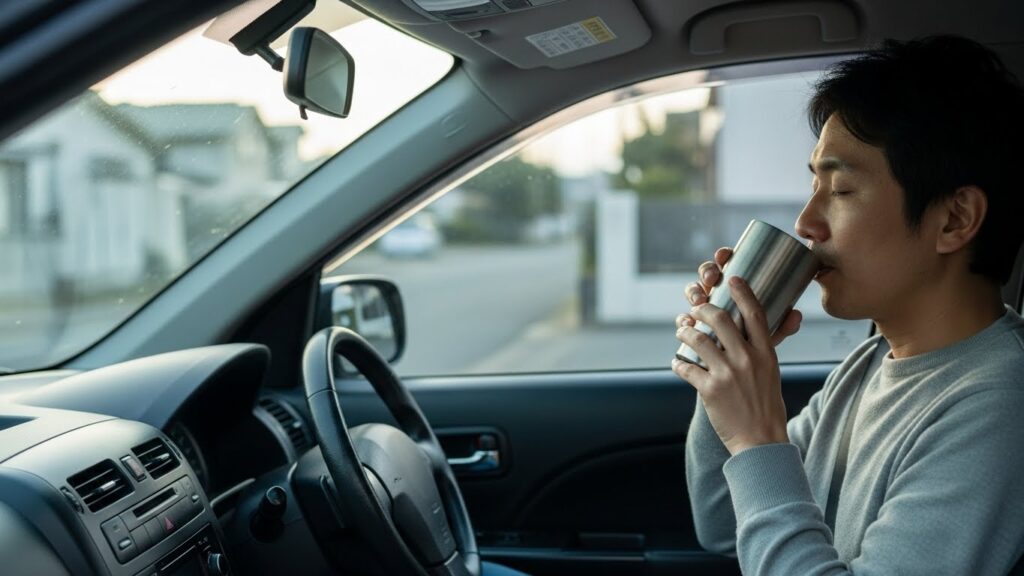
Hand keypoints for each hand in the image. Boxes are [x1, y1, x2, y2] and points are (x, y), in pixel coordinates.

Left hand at [672, 276, 790, 454]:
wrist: (761, 442)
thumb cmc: (767, 408)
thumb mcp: (772, 374)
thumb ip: (763, 352)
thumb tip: (758, 333)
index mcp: (766, 354)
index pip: (755, 314)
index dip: (742, 293)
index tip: (733, 278)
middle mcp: (747, 360)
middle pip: (721, 318)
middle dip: (703, 308)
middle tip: (695, 308)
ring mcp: (727, 374)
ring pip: (697, 339)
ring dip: (684, 332)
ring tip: (681, 332)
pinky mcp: (709, 389)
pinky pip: (685, 367)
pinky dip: (678, 363)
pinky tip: (677, 364)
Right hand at [676, 247, 801, 345]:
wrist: (739, 377)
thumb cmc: (755, 351)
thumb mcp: (769, 338)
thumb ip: (782, 327)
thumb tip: (796, 314)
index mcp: (735, 288)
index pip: (727, 264)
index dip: (723, 256)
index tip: (724, 256)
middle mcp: (717, 294)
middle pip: (707, 274)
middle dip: (707, 271)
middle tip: (712, 279)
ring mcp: (702, 310)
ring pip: (693, 292)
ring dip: (693, 292)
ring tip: (700, 301)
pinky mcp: (691, 327)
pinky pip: (684, 318)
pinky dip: (684, 318)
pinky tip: (687, 322)